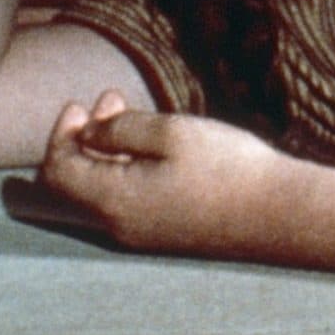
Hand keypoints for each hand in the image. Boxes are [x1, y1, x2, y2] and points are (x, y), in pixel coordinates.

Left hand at [40, 90, 282, 253]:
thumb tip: (89, 134)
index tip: (79, 104)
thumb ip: (120, 130)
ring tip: (129, 115)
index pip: (57, 170)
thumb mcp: (170, 133)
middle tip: (108, 101)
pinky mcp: (163, 233)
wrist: (277, 214)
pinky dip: (123, 169)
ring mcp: (141, 234)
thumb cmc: (225, 168)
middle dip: (83, 138)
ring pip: (100, 191)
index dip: (61, 134)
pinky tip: (151, 146)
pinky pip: (124, 201)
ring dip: (105, 151)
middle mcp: (118, 225)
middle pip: (74, 183)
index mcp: (112, 201)